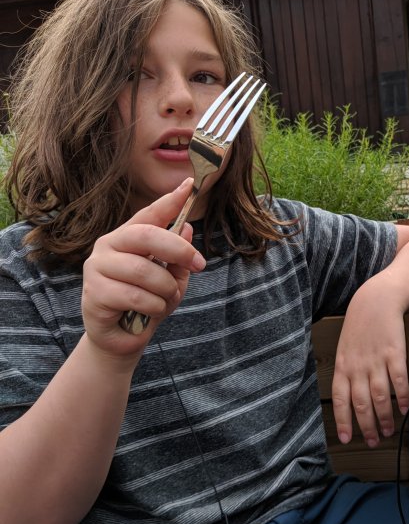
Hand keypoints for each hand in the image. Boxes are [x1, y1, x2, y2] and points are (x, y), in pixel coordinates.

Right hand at [81, 178, 205, 360]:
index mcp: (128, 237)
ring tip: (164, 299)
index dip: (169, 200)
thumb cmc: (148, 303)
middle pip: (146, 236)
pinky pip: (136, 297)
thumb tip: (186, 228)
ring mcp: (97, 268)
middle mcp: (109, 246)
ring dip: (166, 289)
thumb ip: (178, 256)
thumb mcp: (172, 278)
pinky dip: (154, 307)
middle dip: (178, 250)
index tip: (189, 185)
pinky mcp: (94, 293)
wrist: (124, 338)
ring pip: (145, 271)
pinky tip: (149, 313)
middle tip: (199, 264)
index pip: (149, 214)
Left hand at [331, 300, 408, 447]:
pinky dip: (401, 397)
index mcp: (343, 366)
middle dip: (367, 427)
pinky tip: (404, 408)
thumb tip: (351, 396)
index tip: (346, 439)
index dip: (343, 421)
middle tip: (374, 441)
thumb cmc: (360, 326)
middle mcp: (358, 367)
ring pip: (380, 397)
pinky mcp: (395, 354)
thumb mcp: (345, 349)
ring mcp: (376, 361)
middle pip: (361, 404)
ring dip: (385, 418)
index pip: (340, 400)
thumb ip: (347, 372)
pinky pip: (398, 381)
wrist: (375, 301)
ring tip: (388, 430)